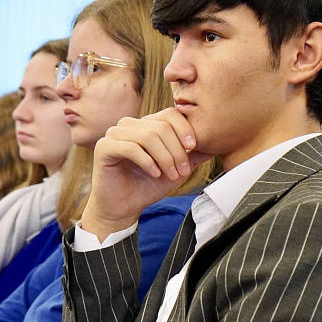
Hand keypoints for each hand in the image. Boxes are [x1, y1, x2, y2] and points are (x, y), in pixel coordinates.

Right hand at [81, 107, 213, 241]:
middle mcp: (130, 125)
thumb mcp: (177, 168)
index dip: (185, 129)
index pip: (170, 114)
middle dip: (177, 150)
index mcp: (146, 124)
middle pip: (162, 126)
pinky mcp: (104, 147)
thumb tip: (217, 143)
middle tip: (183, 171)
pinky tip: (155, 174)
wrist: (124, 208)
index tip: (194, 147)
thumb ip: (193, 154)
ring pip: (148, 136)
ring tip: (171, 174)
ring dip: (165, 158)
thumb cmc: (149, 186)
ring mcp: (115, 134)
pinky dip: (148, 161)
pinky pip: (131, 147)